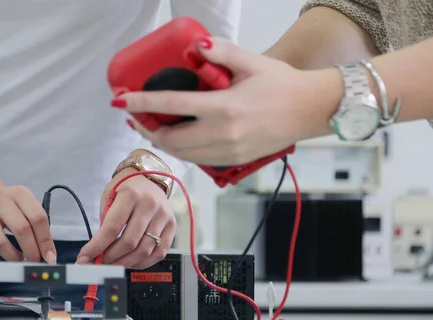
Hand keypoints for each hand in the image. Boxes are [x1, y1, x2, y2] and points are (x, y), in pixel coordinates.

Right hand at [0, 172, 55, 262]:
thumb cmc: (7, 206)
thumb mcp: (24, 206)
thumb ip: (37, 226)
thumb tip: (48, 256)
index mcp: (19, 193)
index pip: (38, 218)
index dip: (45, 241)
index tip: (49, 258)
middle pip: (21, 229)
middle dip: (31, 251)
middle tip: (33, 262)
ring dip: (12, 256)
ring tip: (16, 259)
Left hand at [76, 168, 175, 268]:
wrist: (148, 179)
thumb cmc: (125, 189)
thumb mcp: (109, 198)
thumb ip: (105, 224)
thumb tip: (97, 253)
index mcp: (130, 195)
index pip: (112, 227)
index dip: (97, 246)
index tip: (85, 258)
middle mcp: (149, 205)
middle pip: (129, 242)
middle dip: (110, 257)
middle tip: (99, 263)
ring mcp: (163, 216)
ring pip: (144, 250)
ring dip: (125, 263)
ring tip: (113, 264)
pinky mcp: (172, 226)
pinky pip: (159, 252)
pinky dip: (143, 263)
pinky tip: (131, 262)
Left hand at [113, 37, 342, 165]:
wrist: (311, 111)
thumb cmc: (284, 85)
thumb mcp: (252, 61)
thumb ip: (220, 52)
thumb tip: (194, 47)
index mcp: (226, 108)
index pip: (172, 104)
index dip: (142, 103)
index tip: (121, 100)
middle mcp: (224, 134)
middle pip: (170, 138)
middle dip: (147, 128)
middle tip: (135, 116)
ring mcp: (229, 151)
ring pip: (182, 153)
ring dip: (161, 141)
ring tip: (150, 126)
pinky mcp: (234, 160)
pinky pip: (198, 158)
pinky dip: (181, 149)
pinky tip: (176, 137)